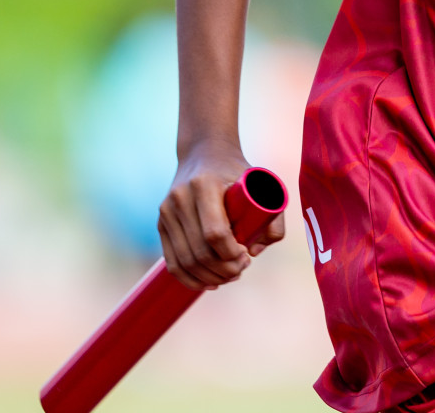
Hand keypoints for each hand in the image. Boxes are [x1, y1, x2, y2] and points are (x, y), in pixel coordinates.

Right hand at [157, 140, 285, 290]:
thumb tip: (256, 251)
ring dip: (208, 277)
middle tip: (241, 270)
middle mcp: (181, 198)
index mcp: (205, 185)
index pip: (215, 232)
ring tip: (230, 276)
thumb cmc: (237, 171)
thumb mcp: (262, 182)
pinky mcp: (161, 223)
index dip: (231, 253)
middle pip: (199, 251)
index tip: (247, 256)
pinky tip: (208, 282)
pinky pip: (172, 261)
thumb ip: (273, 217)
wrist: (203, 152)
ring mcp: (167, 211)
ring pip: (185, 260)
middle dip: (223, 269)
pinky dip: (189, 278)